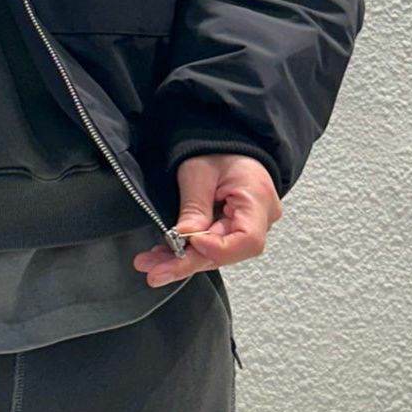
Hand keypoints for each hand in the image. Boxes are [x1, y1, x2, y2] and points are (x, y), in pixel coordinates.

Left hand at [133, 154, 282, 286]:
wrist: (224, 140)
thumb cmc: (217, 148)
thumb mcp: (199, 171)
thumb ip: (195, 206)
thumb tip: (185, 237)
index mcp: (258, 199)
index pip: (247, 240)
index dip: (216, 249)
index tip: (187, 244)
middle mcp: (260, 218)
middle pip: (227, 252)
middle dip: (188, 263)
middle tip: (156, 272)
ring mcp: (247, 225)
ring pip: (215, 254)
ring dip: (182, 261)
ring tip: (151, 266)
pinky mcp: (232, 227)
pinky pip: (211, 245)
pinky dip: (187, 252)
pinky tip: (163, 258)